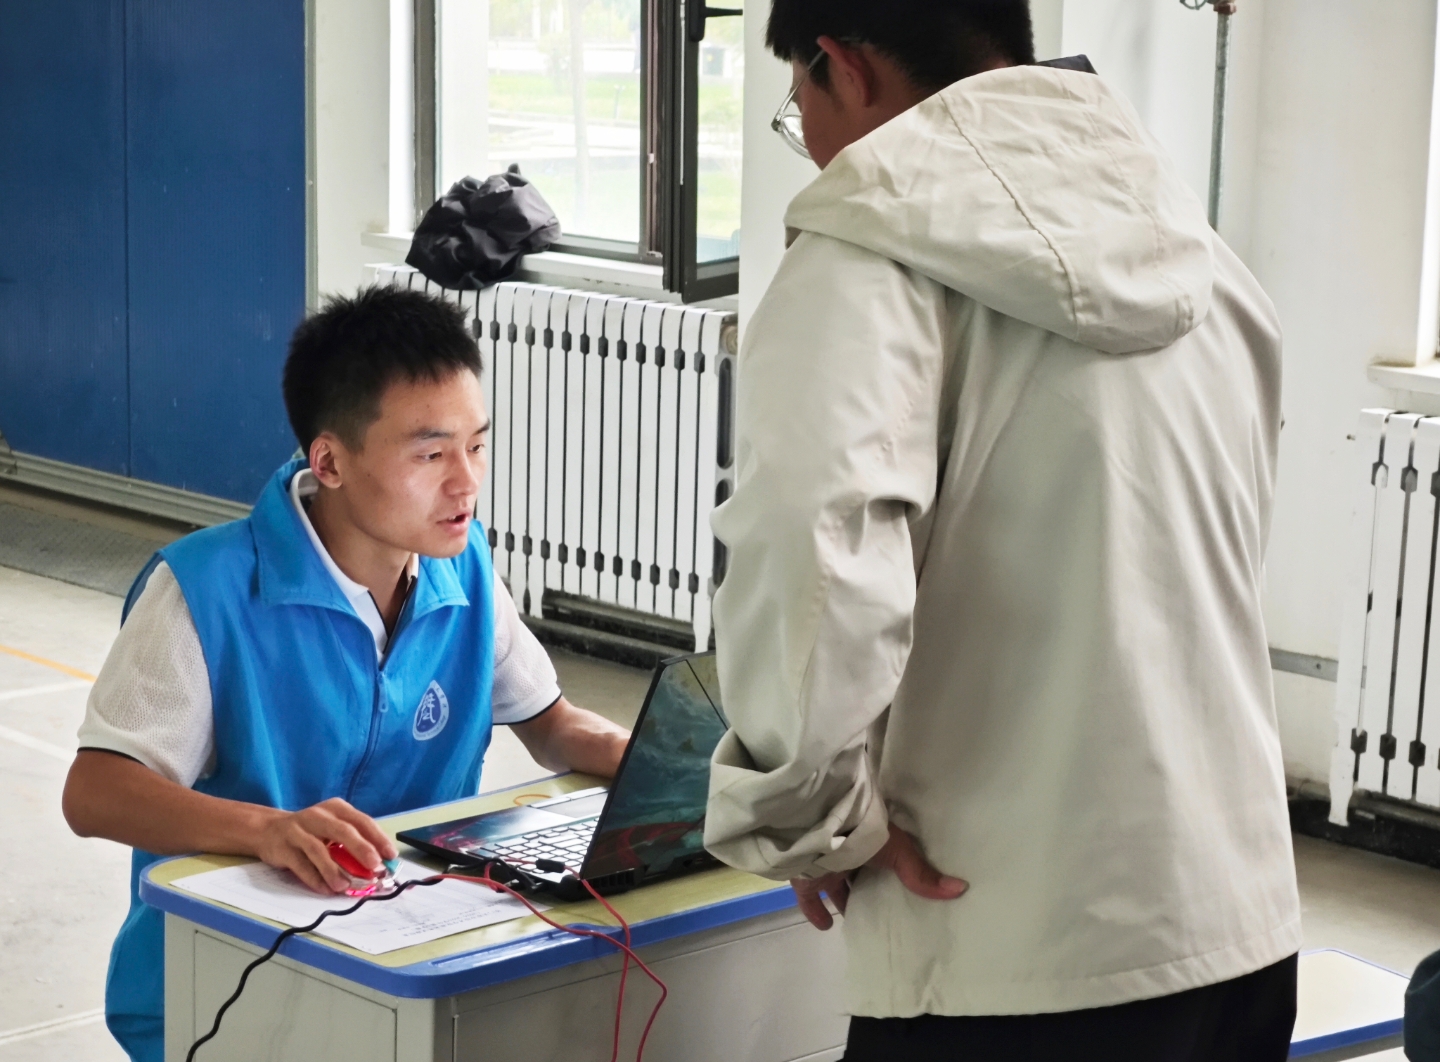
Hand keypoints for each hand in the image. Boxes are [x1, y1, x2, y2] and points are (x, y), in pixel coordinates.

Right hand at [252, 797, 397, 894]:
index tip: (391, 855)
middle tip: (374, 866)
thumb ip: (353, 843)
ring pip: (318, 850)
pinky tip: (326, 889)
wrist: (269, 830)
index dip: (378, 838)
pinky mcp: (283, 848)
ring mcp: (298, 830)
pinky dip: (314, 879)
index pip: (361, 821)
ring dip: (333, 870)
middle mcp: (318, 815)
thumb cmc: (311, 831)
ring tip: (345, 886)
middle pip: (342, 831)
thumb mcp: (333, 829)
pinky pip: (301, 865)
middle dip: (360, 849)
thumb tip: (378, 866)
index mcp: (336, 808)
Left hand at [791, 824, 967, 929]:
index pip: (880, 860)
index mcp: (868, 842)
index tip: (899, 889)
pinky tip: (827, 927)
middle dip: (865, 888)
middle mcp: (846, 853)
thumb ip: (921, 874)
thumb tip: (961, 888)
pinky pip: (810, 900)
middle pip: (856, 874)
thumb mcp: (898, 852)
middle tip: (880, 907)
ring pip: (834, 885)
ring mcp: (823, 865)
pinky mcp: (806, 879)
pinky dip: (817, 913)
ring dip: (843, 900)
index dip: (888, 873)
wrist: (819, 826)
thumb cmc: (862, 833)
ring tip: (856, 918)